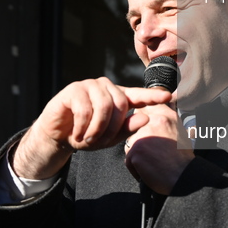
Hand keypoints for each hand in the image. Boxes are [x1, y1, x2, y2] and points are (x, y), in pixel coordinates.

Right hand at [13, 77, 171, 178]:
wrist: (58, 135)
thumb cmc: (86, 134)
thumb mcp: (108, 138)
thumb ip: (127, 129)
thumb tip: (146, 117)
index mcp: (118, 98)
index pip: (139, 95)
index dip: (153, 96)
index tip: (169, 96)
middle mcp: (106, 88)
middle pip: (120, 104)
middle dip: (111, 128)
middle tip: (98, 142)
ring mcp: (90, 85)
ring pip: (103, 107)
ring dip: (96, 129)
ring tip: (86, 139)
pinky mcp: (74, 89)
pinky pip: (84, 108)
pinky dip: (81, 126)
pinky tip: (76, 133)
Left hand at [124, 104, 193, 194]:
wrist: (184, 178)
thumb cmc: (183, 160)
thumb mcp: (180, 132)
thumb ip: (166, 121)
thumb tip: (152, 115)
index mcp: (167, 115)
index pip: (146, 109)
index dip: (144, 121)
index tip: (150, 133)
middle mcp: (154, 121)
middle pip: (135, 128)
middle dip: (139, 141)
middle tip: (155, 153)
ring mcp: (143, 135)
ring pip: (130, 144)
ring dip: (138, 155)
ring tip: (154, 162)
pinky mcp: (136, 150)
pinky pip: (129, 159)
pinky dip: (136, 168)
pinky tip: (150, 171)